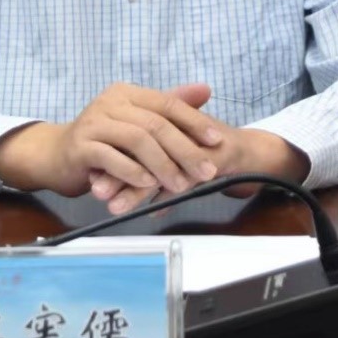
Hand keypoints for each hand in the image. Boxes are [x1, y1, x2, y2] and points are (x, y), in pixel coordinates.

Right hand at [0, 82, 223, 198]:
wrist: (53, 154)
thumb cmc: (101, 140)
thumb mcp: (135, 120)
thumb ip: (168, 105)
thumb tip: (206, 89)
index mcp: (128, 93)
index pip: (168, 103)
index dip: (195, 121)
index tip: (217, 141)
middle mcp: (111, 102)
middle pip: (156, 124)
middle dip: (185, 150)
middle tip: (206, 172)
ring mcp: (94, 123)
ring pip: (137, 140)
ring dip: (162, 165)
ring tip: (180, 185)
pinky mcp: (80, 146)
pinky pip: (112, 158)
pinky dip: (133, 173)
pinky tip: (148, 185)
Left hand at [89, 119, 310, 214]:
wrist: (247, 153)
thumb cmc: (206, 150)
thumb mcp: (172, 152)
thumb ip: (143, 162)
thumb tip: (107, 177)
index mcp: (165, 125)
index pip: (132, 140)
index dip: (112, 157)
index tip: (90, 175)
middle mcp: (178, 133)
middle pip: (141, 153)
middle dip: (117, 173)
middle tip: (96, 190)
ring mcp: (193, 148)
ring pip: (159, 169)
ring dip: (136, 188)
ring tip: (113, 205)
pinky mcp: (210, 163)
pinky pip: (184, 182)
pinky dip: (168, 197)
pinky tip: (151, 212)